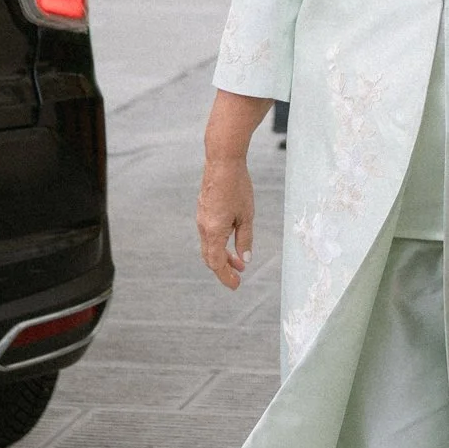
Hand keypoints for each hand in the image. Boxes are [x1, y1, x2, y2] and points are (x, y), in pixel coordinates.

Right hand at [197, 89, 267, 286]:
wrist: (222, 161)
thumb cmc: (238, 187)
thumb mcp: (247, 215)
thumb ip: (245, 239)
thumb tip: (245, 259)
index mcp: (214, 231)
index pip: (217, 263)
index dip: (226, 277)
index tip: (236, 286)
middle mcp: (204, 227)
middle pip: (210, 257)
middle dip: (224, 269)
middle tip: (239, 275)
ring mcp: (201, 218)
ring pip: (209, 245)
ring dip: (223, 255)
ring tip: (239, 260)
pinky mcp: (203, 209)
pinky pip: (209, 233)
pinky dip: (219, 242)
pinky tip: (232, 237)